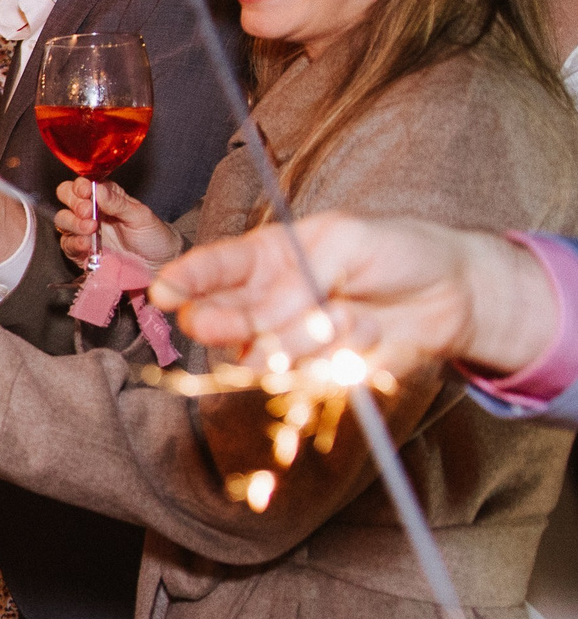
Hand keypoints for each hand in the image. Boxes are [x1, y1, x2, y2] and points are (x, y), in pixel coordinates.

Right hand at [53, 178, 179, 269]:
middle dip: (73, 202)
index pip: (82, 185)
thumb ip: (118, 202)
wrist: (158, 264)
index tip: (85, 191)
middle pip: (66, 198)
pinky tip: (86, 244)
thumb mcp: (140, 216)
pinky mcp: (80, 252)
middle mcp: (90, 212)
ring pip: (62, 220)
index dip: (80, 186)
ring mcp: (83, 232)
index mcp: (104, 197)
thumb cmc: (153, 235)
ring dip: (72, 222)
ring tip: (90, 228)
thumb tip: (98, 189)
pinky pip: (67, 244)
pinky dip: (73, 243)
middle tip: (87, 211)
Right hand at [153, 216, 545, 377]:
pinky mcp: (316, 373)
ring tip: (350, 314)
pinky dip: (339, 357)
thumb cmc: (398, 250)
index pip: (207, 269)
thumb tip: (261, 321)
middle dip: (228, 324)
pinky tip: (367, 333)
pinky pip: (305, 377)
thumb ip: (298, 277)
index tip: (165, 293)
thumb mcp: (347, 241)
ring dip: (305, 340)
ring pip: (263, 356)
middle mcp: (264, 302)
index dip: (181, 281)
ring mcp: (287, 342)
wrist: (453, 296)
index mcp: (261, 257)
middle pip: (219, 320)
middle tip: (250, 323)